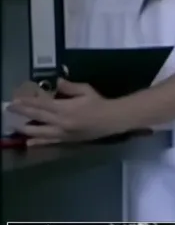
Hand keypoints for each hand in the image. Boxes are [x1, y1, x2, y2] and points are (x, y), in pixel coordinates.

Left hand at [9, 79, 125, 144]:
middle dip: (22, 112)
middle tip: (9, 109)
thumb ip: (69, 86)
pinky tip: (29, 142)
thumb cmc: (100, 103)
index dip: (26, 102)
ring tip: (15, 125)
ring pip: (39, 131)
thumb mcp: (85, 90)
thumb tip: (56, 82)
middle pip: (36, 116)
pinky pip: (50, 142)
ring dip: (25, 128)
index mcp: (64, 108)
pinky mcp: (67, 140)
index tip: (15, 100)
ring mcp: (63, 133)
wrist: (112, 119)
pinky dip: (38, 142)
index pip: (40, 104)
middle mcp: (60, 121)